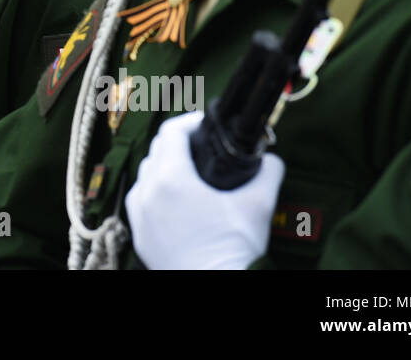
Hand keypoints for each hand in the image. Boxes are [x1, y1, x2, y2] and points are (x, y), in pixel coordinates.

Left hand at [125, 111, 284, 269]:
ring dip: (162, 167)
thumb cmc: (233, 250)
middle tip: (198, 146)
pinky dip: (154, 194)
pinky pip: (140, 202)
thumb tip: (272, 160)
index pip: (171, 131)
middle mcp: (147, 192)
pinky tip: (173, 201)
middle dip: (176, 143)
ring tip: (186, 173)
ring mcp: (139, 214)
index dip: (189, 121)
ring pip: (145, 176)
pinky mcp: (138, 234)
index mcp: (171, 178)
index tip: (203, 123)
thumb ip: (267, 173)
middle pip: (156, 151)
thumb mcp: (258, 205)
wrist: (217, 287)